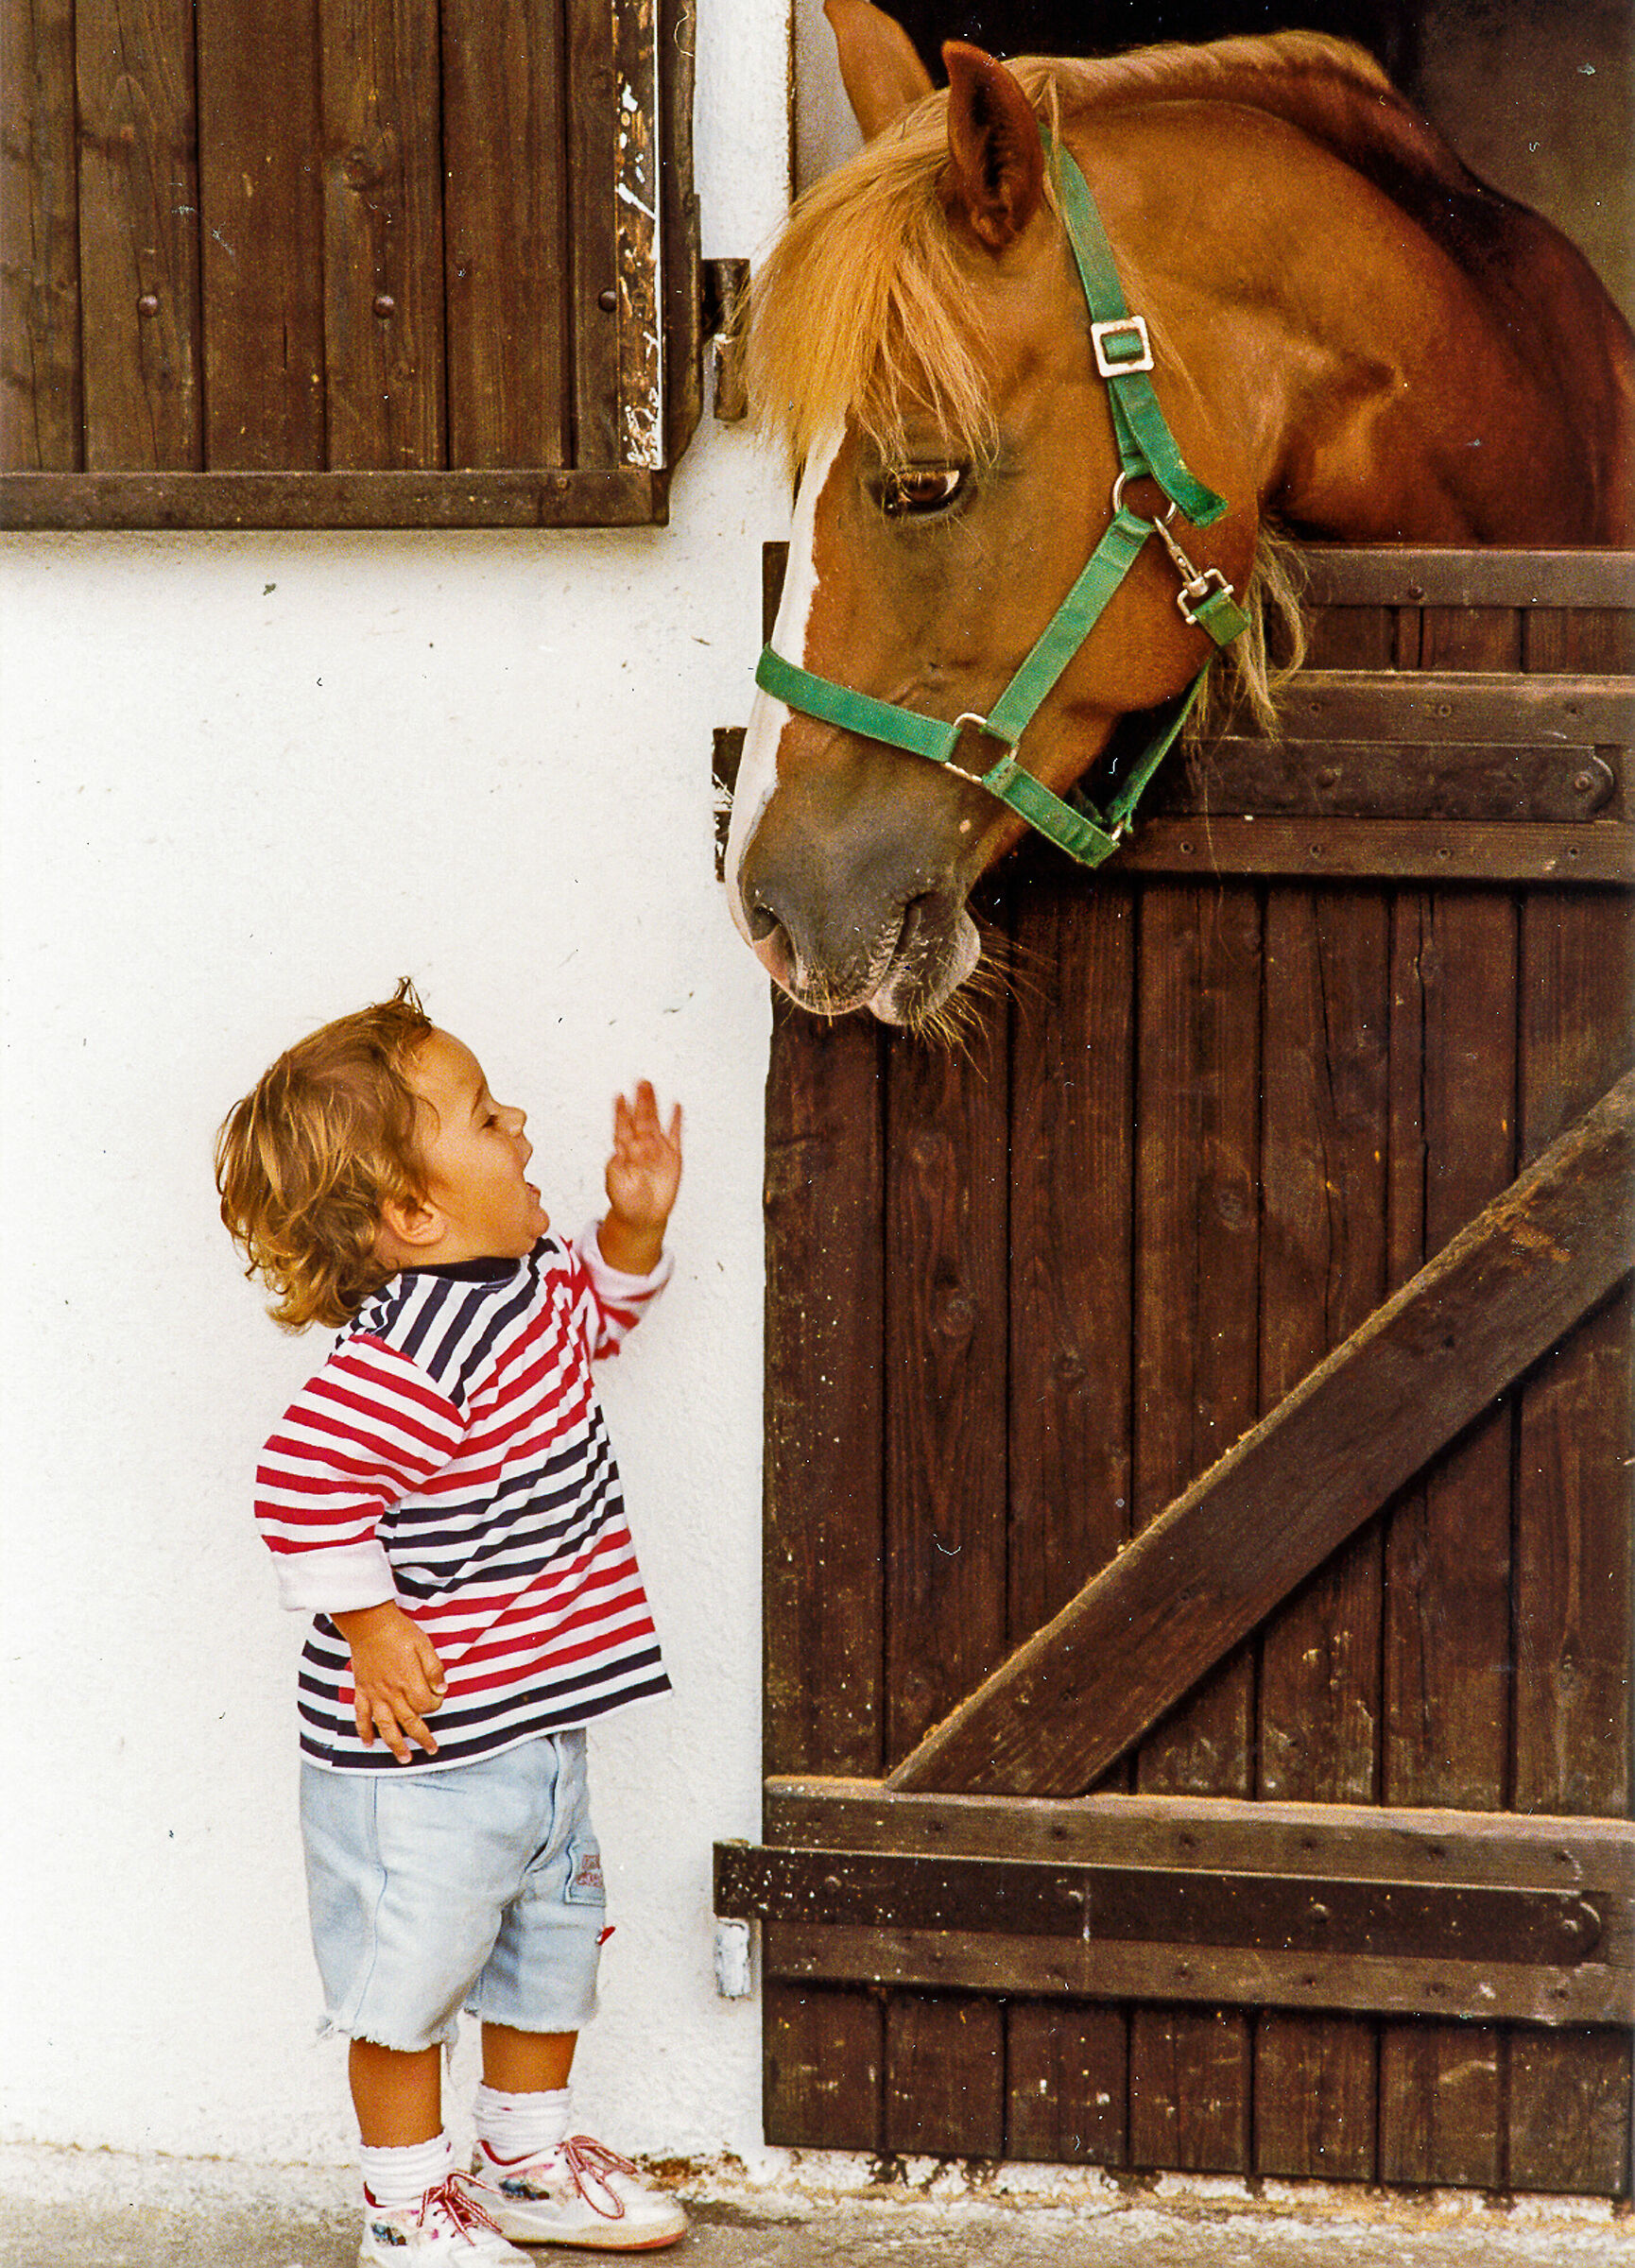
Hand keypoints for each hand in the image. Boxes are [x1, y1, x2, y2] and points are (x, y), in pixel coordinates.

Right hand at [332, 1600, 446, 1761]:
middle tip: (432, 1750)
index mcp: (409, 1681)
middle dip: (422, 1738)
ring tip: (404, 1758)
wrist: (368, 1624)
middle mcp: (391, 1693)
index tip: (437, 1698)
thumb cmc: (399, 1632)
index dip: (435, 1705)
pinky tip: (368, 1743)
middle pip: (409, 1722)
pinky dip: (364, 1731)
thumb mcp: (424, 1644)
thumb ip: (434, 1669)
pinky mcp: (362, 1690)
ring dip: (395, 1745)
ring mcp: (375, 1694)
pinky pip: (361, 1716)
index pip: (426, 1705)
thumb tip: (442, 1689)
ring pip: (385, 1726)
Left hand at [600, 1082, 682, 1274]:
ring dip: (653, 1106)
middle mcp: (641, 1147)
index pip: (623, 1127)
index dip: (621, 1112)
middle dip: (640, 1102)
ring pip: (655, 1123)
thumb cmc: (626, 1201)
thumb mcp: (616, 1184)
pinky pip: (674, 1136)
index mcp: (624, 1152)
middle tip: (640, 1083)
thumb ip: (618, 1166)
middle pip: (640, 1120)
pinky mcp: (672, 1157)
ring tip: (652, 1088)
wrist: (643, 1217)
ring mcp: (657, 1150)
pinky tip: (675, 1107)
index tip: (620, 1097)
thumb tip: (620, 1151)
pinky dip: (675, 1121)